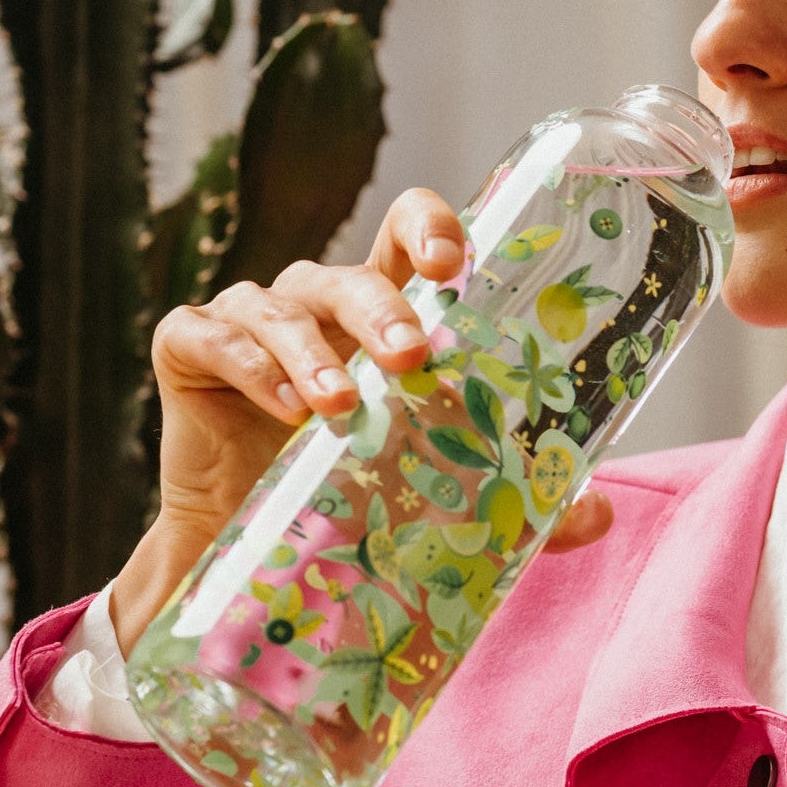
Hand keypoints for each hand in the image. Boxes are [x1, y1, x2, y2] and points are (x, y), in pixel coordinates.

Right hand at [108, 188, 616, 654]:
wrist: (257, 559)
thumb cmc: (353, 494)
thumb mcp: (436, 488)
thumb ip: (511, 490)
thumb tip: (598, 510)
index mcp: (382, 310)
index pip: (407, 234)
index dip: (430, 227)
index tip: (456, 261)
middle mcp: (317, 302)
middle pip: (350, 273)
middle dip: (382, 308)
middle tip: (410, 357)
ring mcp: (250, 322)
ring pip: (279, 304)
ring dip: (311, 350)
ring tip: (340, 403)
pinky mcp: (189, 353)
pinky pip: (209, 337)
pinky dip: (245, 363)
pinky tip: (281, 406)